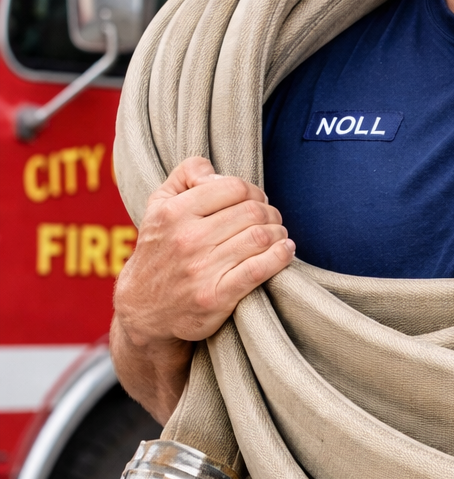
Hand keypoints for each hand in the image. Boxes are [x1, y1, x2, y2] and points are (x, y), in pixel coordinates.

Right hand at [113, 156, 294, 350]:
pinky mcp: (216, 297)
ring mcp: (202, 270)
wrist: (143, 308)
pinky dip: (281, 256)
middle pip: (252, 212)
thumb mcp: (158, 205)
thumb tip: (215, 170)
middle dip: (270, 213)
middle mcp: (187, 239)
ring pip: (260, 238)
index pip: (233, 187)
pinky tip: (285, 251)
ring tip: (279, 236)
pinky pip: (260, 270)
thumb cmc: (160, 250)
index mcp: (173, 212)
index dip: (253, 191)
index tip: (256, 201)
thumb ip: (185, 175)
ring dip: (279, 233)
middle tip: (271, 219)